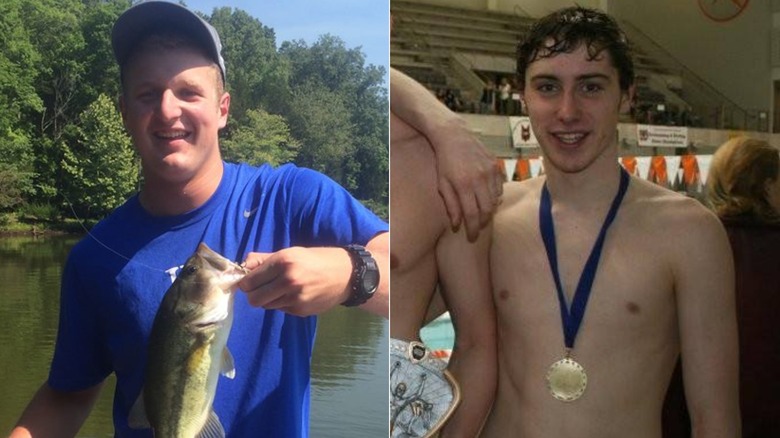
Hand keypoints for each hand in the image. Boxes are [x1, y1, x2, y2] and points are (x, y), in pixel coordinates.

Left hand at [237, 247, 351, 316]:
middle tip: (261, 288)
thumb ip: (264, 259)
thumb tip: (242, 265)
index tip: (249, 280)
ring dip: (268, 299)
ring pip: (266, 306)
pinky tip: (295, 294)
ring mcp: (295, 298)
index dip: (246, 282)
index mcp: (283, 262)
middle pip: (253, 299)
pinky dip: (283, 303)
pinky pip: (281, 309)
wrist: (347, 274)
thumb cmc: (317, 259)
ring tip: (281, 289)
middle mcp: (288, 281)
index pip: (249, 281)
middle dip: (253, 294)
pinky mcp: (301, 310)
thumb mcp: (291, 252)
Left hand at [431, 122, 503, 240]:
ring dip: (489, 210)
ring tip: (481, 213)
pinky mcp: (496, 165)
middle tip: (477, 228)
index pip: (472, 214)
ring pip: (495, 200)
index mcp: (463, 185)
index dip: (473, 228)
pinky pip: (500, 187)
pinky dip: (495, 196)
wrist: (454, 136)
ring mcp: (490, 171)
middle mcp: (479, 178)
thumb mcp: (442, 184)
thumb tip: (457, 225)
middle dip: (483, 222)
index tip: (471, 237)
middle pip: (487, 210)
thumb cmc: (444, 162)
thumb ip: (450, 205)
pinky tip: (486, 198)